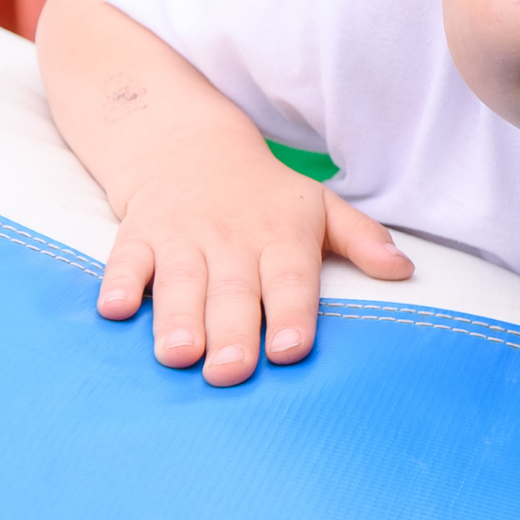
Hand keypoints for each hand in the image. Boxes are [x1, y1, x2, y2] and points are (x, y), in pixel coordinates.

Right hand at [98, 148, 412, 384]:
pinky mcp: (137, 237)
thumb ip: (362, 241)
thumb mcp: (321, 207)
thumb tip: (405, 270)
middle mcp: (232, 240)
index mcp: (282, 238)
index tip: (289, 349)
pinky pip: (125, 261)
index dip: (291, 313)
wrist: (188, 148)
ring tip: (178, 354)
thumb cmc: (266, 195)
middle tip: (230, 371)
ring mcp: (181, 239)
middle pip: (232, 291)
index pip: (291, 279)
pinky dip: (117, 283)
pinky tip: (113, 309)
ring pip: (179, 282)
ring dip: (176, 318)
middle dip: (230, 332)